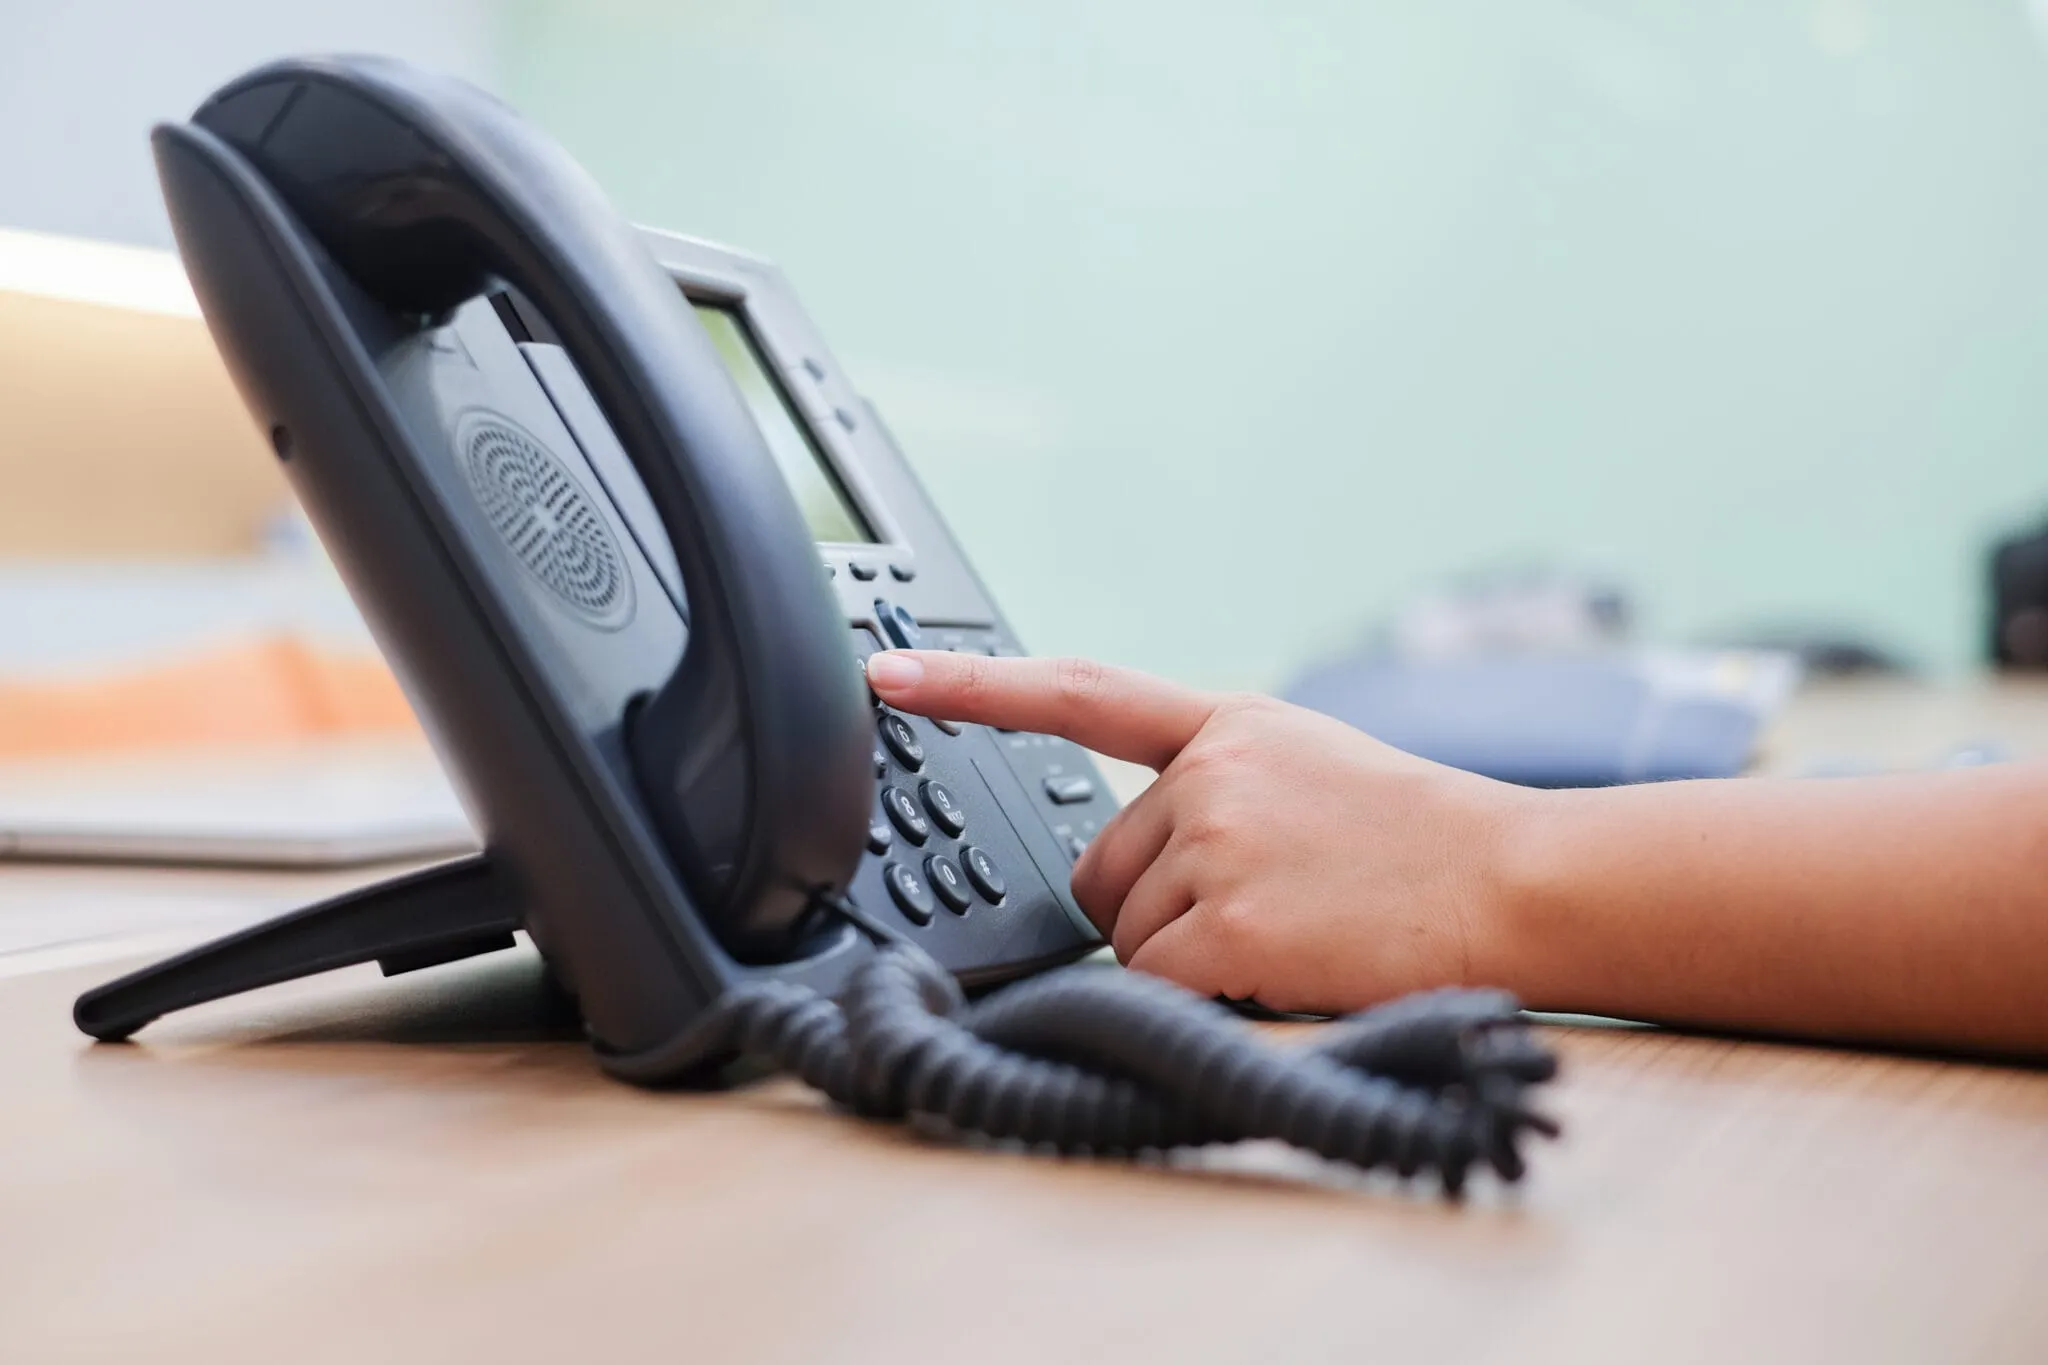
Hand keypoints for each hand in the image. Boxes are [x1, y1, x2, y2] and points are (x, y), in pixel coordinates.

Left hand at [863, 650, 1531, 1012]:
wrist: (1514, 881)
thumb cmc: (1417, 841)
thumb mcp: (1310, 766)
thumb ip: (1213, 781)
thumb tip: (1130, 852)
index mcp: (1227, 725)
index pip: (1080, 694)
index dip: (973, 687)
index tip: (887, 676)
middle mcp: (1209, 773)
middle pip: (1098, 872)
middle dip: (1151, 910)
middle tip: (1258, 906)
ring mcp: (1216, 843)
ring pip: (1127, 935)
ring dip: (1189, 955)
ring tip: (1291, 927)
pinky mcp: (1226, 923)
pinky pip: (1156, 981)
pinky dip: (1205, 995)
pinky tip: (1283, 964)